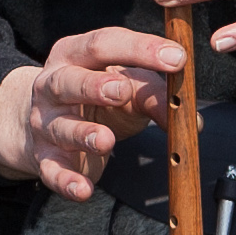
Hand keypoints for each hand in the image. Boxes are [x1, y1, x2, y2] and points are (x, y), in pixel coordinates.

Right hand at [0, 26, 183, 199]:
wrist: (49, 123)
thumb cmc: (97, 98)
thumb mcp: (129, 87)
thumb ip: (157, 96)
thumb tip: (191, 121)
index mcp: (75, 55)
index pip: (103, 44)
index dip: (139, 48)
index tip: (176, 57)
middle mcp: (52, 85)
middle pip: (68, 81)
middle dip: (93, 86)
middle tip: (121, 90)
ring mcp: (45, 122)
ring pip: (60, 127)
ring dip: (82, 134)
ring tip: (106, 140)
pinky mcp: (44, 157)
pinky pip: (52, 170)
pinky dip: (66, 181)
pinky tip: (83, 190)